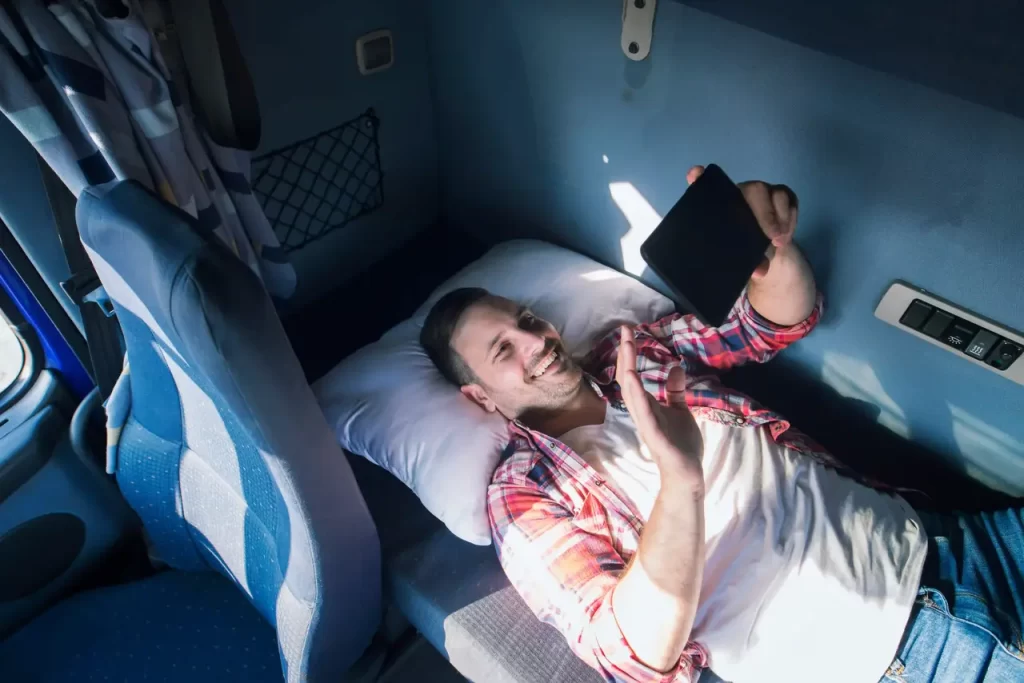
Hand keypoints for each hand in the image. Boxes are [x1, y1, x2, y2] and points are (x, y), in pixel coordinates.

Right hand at [616, 326, 703, 482]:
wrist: (687, 473)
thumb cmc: (682, 444)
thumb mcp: (680, 410)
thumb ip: (675, 391)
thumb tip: (675, 367)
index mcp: (646, 404)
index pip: (633, 374)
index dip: (629, 353)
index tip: (629, 331)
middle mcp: (640, 410)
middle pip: (627, 377)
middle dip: (625, 353)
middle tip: (625, 329)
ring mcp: (645, 421)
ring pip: (631, 390)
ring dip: (628, 366)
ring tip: (626, 345)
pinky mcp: (653, 432)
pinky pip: (642, 411)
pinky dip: (636, 393)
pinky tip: (632, 377)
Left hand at [686, 165, 797, 280]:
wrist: (771, 254)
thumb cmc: (746, 254)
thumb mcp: (744, 262)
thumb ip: (751, 264)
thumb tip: (760, 270)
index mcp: (720, 207)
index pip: (705, 185)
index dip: (699, 178)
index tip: (695, 174)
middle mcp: (739, 194)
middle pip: (751, 190)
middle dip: (764, 213)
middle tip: (772, 237)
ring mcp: (761, 192)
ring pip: (773, 193)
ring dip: (780, 218)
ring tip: (780, 241)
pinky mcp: (780, 195)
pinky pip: (789, 199)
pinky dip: (790, 218)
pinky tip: (786, 235)